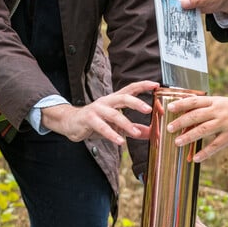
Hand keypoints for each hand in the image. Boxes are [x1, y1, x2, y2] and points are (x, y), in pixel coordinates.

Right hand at [40, 80, 157, 145]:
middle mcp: (107, 101)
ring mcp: (97, 109)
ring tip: (135, 132)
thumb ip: (133, 129)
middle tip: (149, 109)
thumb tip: (151, 133)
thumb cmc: (95, 122)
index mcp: (115, 100)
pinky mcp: (89, 119)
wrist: (70, 123)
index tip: (156, 85)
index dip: (143, 85)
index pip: (131, 89)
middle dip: (137, 102)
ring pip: (114, 114)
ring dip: (126, 123)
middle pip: (123, 97)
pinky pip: (102, 127)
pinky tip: (120, 141)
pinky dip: (111, 134)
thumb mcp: (116, 125)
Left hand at [166, 95, 227, 161]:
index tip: (169, 108)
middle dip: (181, 122)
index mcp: (214, 102)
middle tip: (169, 128)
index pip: (194, 101)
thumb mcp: (220, 103)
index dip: (181, 104)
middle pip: (196, 116)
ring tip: (177, 143)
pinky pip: (216, 145)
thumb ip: (205, 109)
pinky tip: (196, 158)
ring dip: (189, 137)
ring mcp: (224, 124)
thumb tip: (185, 117)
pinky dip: (205, 152)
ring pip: (204, 130)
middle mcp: (217, 112)